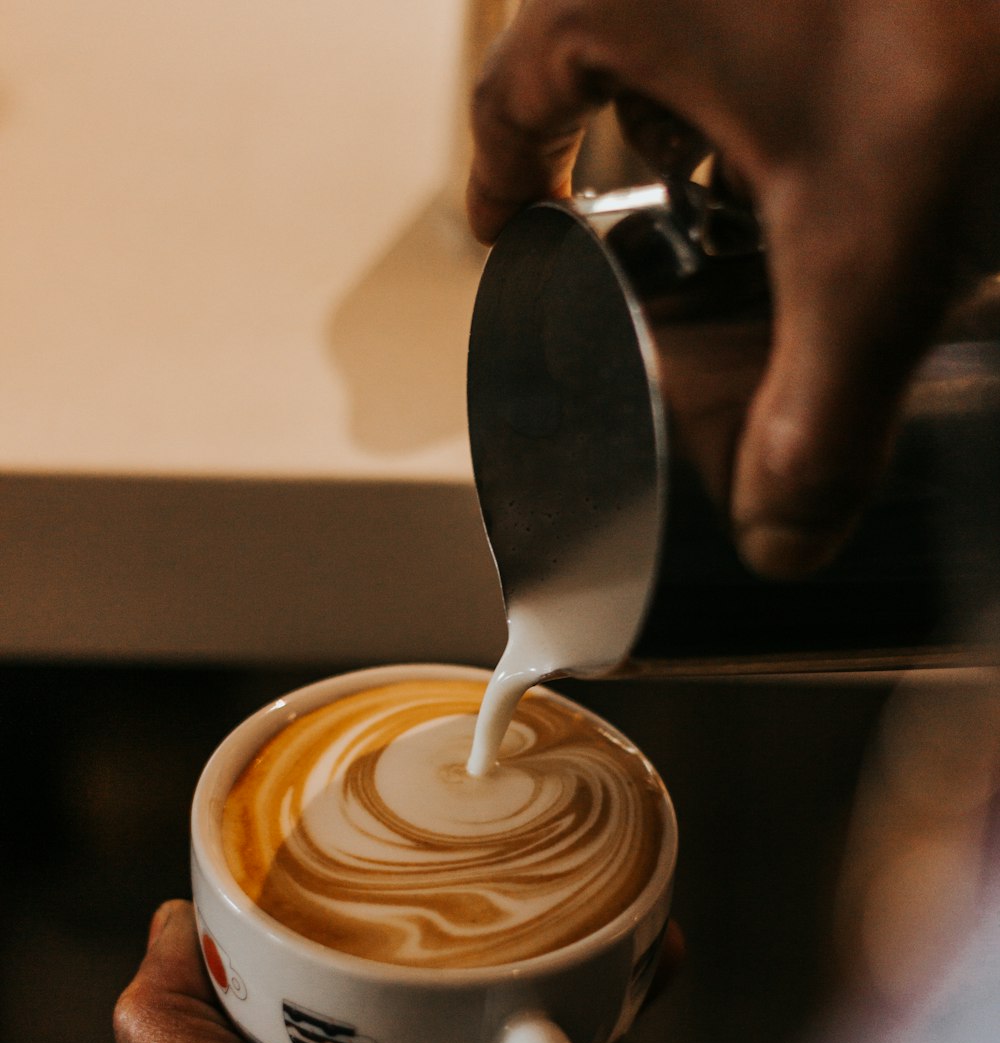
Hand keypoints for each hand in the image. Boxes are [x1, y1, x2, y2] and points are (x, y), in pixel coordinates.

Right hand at [467, 0, 999, 576]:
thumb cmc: (977, 27)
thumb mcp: (873, 258)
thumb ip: (818, 423)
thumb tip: (780, 536)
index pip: (509, 91)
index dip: (501, 173)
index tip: (501, 226)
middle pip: (612, 56)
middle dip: (640, 155)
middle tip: (675, 243)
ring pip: (705, 20)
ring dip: (729, 107)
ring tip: (780, 193)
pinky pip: (783, 10)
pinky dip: (799, 68)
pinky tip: (860, 126)